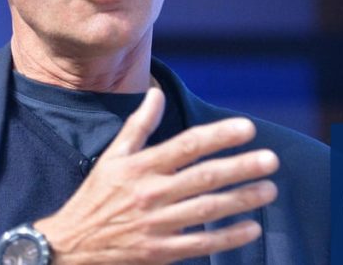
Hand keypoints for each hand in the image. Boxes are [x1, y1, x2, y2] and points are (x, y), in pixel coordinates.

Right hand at [34, 88, 278, 264]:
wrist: (71, 245)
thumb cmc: (96, 196)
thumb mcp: (112, 156)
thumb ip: (138, 125)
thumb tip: (156, 93)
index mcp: (141, 166)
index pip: (187, 145)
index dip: (218, 135)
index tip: (247, 128)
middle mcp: (151, 193)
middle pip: (204, 177)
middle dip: (240, 167)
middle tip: (271, 159)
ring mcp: (157, 224)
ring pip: (207, 209)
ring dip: (241, 200)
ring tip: (269, 190)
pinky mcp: (160, 251)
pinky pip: (200, 243)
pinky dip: (227, 237)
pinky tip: (251, 228)